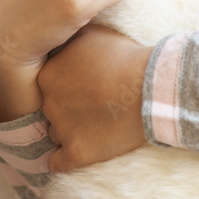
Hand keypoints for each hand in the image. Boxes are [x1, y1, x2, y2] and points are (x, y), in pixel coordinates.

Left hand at [39, 25, 151, 172]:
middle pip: (50, 108)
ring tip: (94, 125)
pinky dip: (63, 159)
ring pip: (55, 134)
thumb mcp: (92, 34)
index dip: (65, 84)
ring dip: (69, 131)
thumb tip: (60, 39)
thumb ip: (68, 39)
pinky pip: (57, 163)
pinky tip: (78, 150)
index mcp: (48, 74)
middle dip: (67, 107)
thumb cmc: (126, 57)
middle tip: (91, 104)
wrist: (150, 86)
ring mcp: (61, 129)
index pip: (47, 83)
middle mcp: (48, 102)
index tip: (82, 86)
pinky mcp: (77, 153)